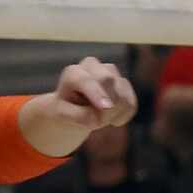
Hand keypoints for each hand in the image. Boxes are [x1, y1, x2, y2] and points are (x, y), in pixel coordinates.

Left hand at [20, 57, 136, 156]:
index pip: (86, 81)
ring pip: (121, 95)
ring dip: (112, 115)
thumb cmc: (64, 110)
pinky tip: (110, 118)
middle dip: (105, 107)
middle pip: (108, 81)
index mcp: (73, 73)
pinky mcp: (124, 83)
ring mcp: (112, 72)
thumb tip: (104, 112)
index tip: (106, 107)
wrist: (73, 109)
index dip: (97, 93)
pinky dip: (121, 116)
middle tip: (97, 125)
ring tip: (98, 120)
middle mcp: (94, 66)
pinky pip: (130, 104)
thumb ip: (79, 115)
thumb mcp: (61, 115)